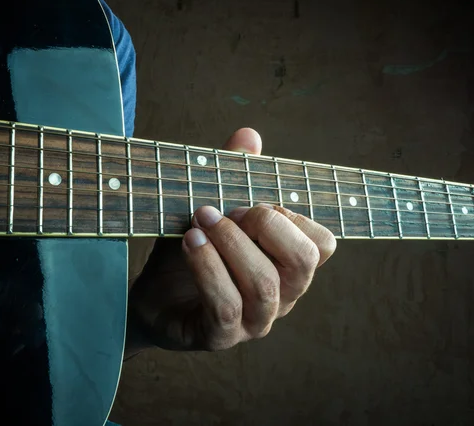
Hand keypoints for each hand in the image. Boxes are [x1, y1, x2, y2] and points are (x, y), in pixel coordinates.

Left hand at [126, 128, 336, 353]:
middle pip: (304, 261)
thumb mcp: (212, 209)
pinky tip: (190, 243)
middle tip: (227, 210)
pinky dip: (208, 268)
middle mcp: (281, 296)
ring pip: (265, 284)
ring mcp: (254, 321)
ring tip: (200, 221)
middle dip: (266, 225)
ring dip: (230, 243)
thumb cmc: (190, 251)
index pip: (322, 243)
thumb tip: (248, 135)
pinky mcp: (221, 337)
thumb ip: (233, 174)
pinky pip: (227, 306)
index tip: (253, 201)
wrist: (151, 296)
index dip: (292, 215)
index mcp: (287, 265)